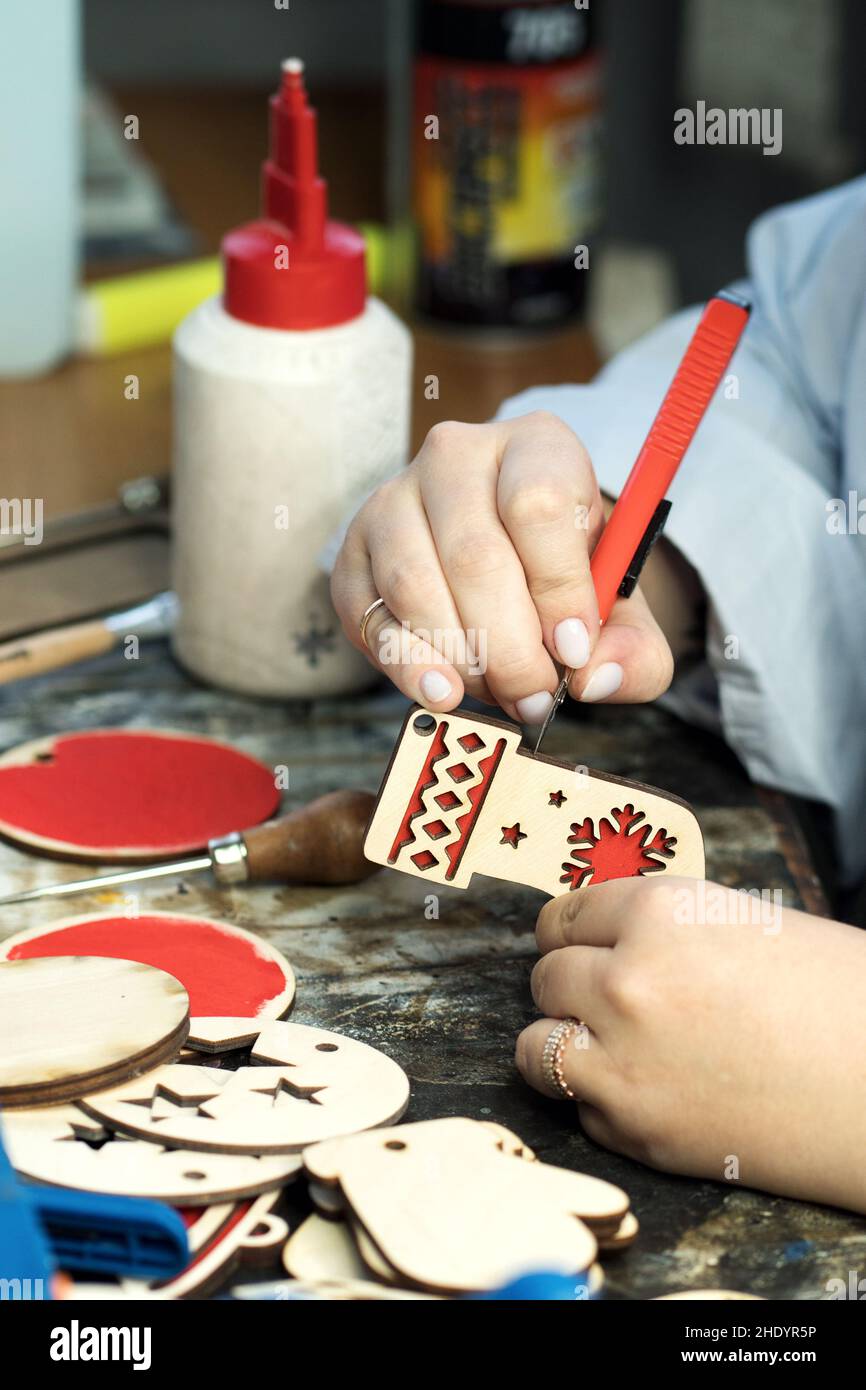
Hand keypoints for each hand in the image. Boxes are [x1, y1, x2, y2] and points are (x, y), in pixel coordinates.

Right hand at [331, 412, 674, 722]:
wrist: (506, 557)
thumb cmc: (565, 578)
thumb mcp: (619, 606)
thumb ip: (633, 648)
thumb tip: (595, 678)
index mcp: (537, 445)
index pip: (539, 504)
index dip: (559, 588)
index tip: (574, 650)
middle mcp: (457, 454)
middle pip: (474, 555)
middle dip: (508, 646)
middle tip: (532, 695)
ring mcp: (394, 497)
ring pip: (415, 584)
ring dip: (459, 658)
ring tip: (495, 692)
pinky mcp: (354, 548)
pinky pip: (368, 612)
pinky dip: (406, 664)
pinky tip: (442, 689)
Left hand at [516, 877, 865, 1213]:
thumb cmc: (838, 998)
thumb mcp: (745, 924)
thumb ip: (666, 927)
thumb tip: (609, 936)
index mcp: (659, 912)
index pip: (564, 916)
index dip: (572, 934)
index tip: (574, 946)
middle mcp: (625, 980)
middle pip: (545, 978)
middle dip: (571, 988)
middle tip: (606, 1001)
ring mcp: (622, 1059)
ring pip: (535, 1047)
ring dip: (563, 1045)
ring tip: (606, 1048)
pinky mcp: (634, 1129)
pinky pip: (580, 1108)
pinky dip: (604, 1103)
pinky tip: (655, 1093)